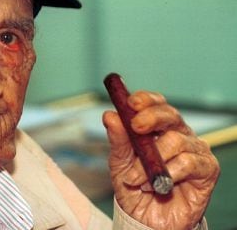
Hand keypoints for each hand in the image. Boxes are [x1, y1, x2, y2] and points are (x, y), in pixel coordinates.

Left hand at [103, 90, 219, 229]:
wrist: (147, 221)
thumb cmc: (135, 188)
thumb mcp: (119, 163)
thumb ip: (117, 139)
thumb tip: (109, 115)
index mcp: (158, 129)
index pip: (156, 104)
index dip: (146, 99)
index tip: (131, 102)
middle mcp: (179, 135)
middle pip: (170, 115)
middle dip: (151, 117)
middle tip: (135, 126)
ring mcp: (195, 151)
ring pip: (176, 141)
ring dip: (150, 161)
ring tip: (135, 179)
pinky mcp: (207, 170)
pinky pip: (189, 162)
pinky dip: (168, 174)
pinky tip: (156, 186)